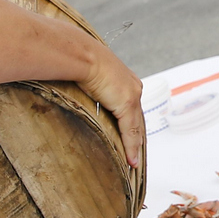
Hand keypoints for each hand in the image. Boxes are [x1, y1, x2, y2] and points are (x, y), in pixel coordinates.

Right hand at [80, 44, 145, 168]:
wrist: (82, 54)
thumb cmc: (80, 60)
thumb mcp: (88, 78)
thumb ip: (92, 90)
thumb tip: (81, 95)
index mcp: (127, 80)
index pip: (133, 109)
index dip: (133, 126)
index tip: (133, 138)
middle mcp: (134, 87)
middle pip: (138, 120)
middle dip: (138, 139)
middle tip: (137, 156)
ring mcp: (133, 95)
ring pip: (137, 128)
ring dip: (136, 147)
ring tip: (134, 164)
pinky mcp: (127, 103)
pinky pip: (130, 131)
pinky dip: (131, 147)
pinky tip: (131, 160)